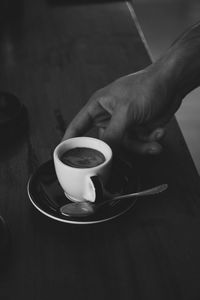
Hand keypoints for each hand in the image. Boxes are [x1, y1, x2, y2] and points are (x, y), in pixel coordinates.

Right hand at [63, 62, 181, 153]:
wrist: (173, 83)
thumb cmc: (146, 86)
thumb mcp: (126, 111)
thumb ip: (113, 134)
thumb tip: (104, 153)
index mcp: (98, 107)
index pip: (78, 126)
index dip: (70, 141)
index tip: (65, 157)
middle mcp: (109, 116)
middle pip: (104, 143)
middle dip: (117, 150)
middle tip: (120, 157)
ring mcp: (124, 124)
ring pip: (125, 146)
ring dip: (141, 145)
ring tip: (153, 140)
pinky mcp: (138, 129)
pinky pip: (140, 143)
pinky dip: (150, 140)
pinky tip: (158, 132)